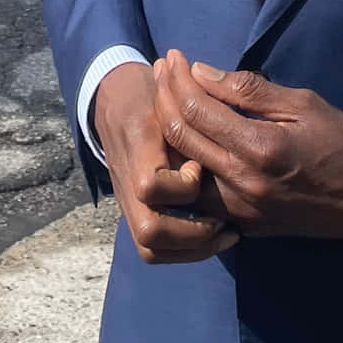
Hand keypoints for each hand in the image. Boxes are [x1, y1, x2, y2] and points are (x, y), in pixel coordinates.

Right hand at [92, 60, 239, 264]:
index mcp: (140, 146)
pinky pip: (152, 249)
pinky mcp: (134, 210)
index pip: (149, 185)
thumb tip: (228, 136)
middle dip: (193, 232)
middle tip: (226, 221)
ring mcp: (127, 199)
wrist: (114, 101)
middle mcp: (128, 180)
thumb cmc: (152, 92)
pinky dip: (183, 250)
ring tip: (227, 233)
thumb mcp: (171, 91)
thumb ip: (194, 115)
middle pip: (149, 231)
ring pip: (149, 247)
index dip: (182, 186)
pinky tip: (214, 235)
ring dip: (191, 248)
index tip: (202, 168)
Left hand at [152, 49, 342, 242]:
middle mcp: (241, 183)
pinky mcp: (241, 224)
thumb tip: (202, 73)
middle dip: (165, 97)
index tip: (174, 56)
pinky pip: (198, 194)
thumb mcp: (304, 104)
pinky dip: (184, 164)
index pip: (198, 109)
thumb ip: (250, 90)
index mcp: (259, 148)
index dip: (179, 79)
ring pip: (180, 169)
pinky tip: (183, 139)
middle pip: (181, 137)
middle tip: (161, 70)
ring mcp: (238, 209)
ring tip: (165, 99)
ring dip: (167, 131)